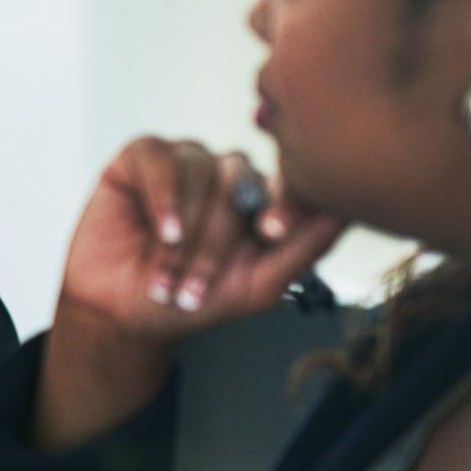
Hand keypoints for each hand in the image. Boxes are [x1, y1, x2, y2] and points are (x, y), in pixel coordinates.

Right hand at [36, 138, 345, 449]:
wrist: (121, 313)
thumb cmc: (190, 302)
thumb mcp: (258, 286)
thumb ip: (304, 248)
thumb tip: (348, 211)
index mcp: (262, 199)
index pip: (285, 181)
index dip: (281, 203)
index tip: (270, 233)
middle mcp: (226, 174)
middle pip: (239, 180)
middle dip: (215, 240)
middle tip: (193, 289)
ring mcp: (185, 160)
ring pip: (199, 169)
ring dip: (184, 227)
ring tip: (166, 270)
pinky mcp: (141, 156)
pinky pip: (159, 157)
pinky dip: (161, 196)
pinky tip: (161, 230)